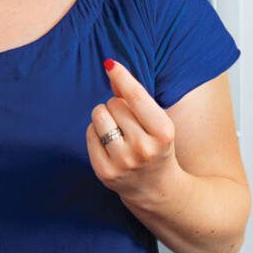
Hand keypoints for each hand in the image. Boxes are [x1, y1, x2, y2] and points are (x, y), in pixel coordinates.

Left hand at [86, 59, 180, 206]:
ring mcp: (123, 162)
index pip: (136, 97)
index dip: (122, 77)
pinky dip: (95, 132)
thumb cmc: (156, 146)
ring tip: (116, 130)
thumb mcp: (157, 122)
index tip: (110, 64)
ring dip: (104, 116)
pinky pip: (89, 134)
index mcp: (164, 132)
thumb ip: (135, 95)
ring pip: (99, 116)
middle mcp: (144, 148)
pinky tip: (108, 143)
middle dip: (117, 106)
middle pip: (114, 103)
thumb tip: (111, 68)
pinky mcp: (105, 172)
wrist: (157, 189)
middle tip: (128, 123)